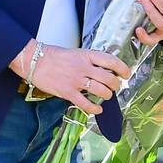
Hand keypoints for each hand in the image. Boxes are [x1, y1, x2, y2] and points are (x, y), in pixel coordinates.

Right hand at [13, 41, 133, 114]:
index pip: (111, 61)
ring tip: (106, 95)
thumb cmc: (54, 56)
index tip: (127, 74)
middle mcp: (83, 67)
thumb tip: (104, 68)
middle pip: (109, 78)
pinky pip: (86, 103)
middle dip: (116, 85)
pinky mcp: (68, 92)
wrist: (35, 61)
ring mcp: (76, 80)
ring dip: (107, 95)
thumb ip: (90, 60)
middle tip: (115, 86)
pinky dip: (95, 108)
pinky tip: (98, 109)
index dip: (123, 68)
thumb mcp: (76, 52)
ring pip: (101, 91)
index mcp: (87, 55)